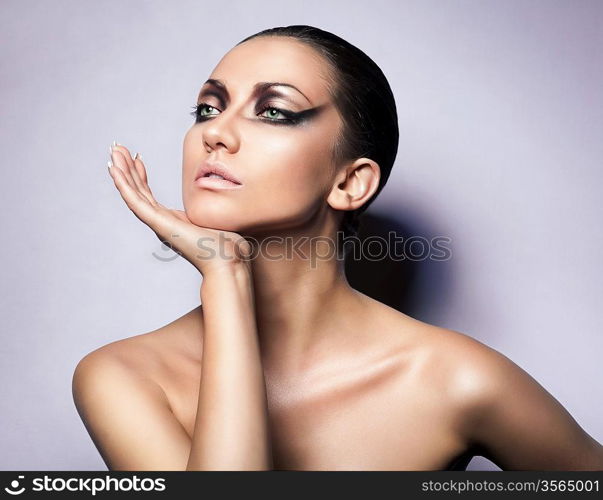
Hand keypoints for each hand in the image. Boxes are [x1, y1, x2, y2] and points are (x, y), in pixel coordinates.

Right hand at [106, 143, 251, 275]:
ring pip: (134, 194)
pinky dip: (124, 186)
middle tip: (118, 149)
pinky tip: (115, 170)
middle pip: (139, 191)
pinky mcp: (160, 224)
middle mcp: (163, 222)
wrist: (228, 261)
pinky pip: (137, 202)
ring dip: (122, 172)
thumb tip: (224, 194)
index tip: (137, 158)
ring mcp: (160, 223)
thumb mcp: (216, 217)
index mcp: (173, 221)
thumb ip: (213, 206)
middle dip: (128, 169)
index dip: (141, 175)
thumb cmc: (228, 245)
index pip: (150, 195)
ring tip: (113, 152)